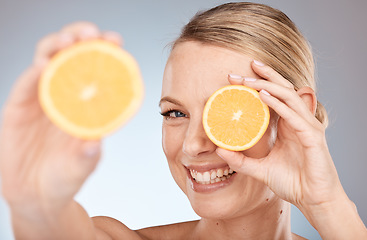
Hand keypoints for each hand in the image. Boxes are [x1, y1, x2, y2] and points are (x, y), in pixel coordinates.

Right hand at [0, 22, 121, 216]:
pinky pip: (24, 86)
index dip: (106, 53)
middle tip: (92, 34)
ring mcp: (41, 101)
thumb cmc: (65, 178)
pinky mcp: (18, 109)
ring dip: (56, 48)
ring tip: (68, 42)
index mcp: (87, 107)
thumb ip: (87, 156)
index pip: (97, 72)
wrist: (36, 196)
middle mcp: (66, 98)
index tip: (115, 40)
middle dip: (81, 39)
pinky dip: (32, 74)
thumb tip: (95, 143)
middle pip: (72, 58)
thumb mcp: (81, 167)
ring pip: (46, 63)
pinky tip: (41, 66)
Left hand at [217, 60, 344, 217]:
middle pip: (282, 90)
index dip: (258, 84)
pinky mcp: (313, 137)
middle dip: (262, 76)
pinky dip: (278, 104)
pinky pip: (294, 116)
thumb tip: (219, 150)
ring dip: (267, 85)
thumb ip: (241, 160)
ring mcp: (307, 127)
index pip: (274, 97)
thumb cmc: (292, 182)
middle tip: (239, 70)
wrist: (313, 200)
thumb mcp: (260, 169)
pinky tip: (263, 95)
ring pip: (288, 96)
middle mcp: (298, 121)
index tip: (236, 79)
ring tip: (247, 78)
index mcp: (288, 125)